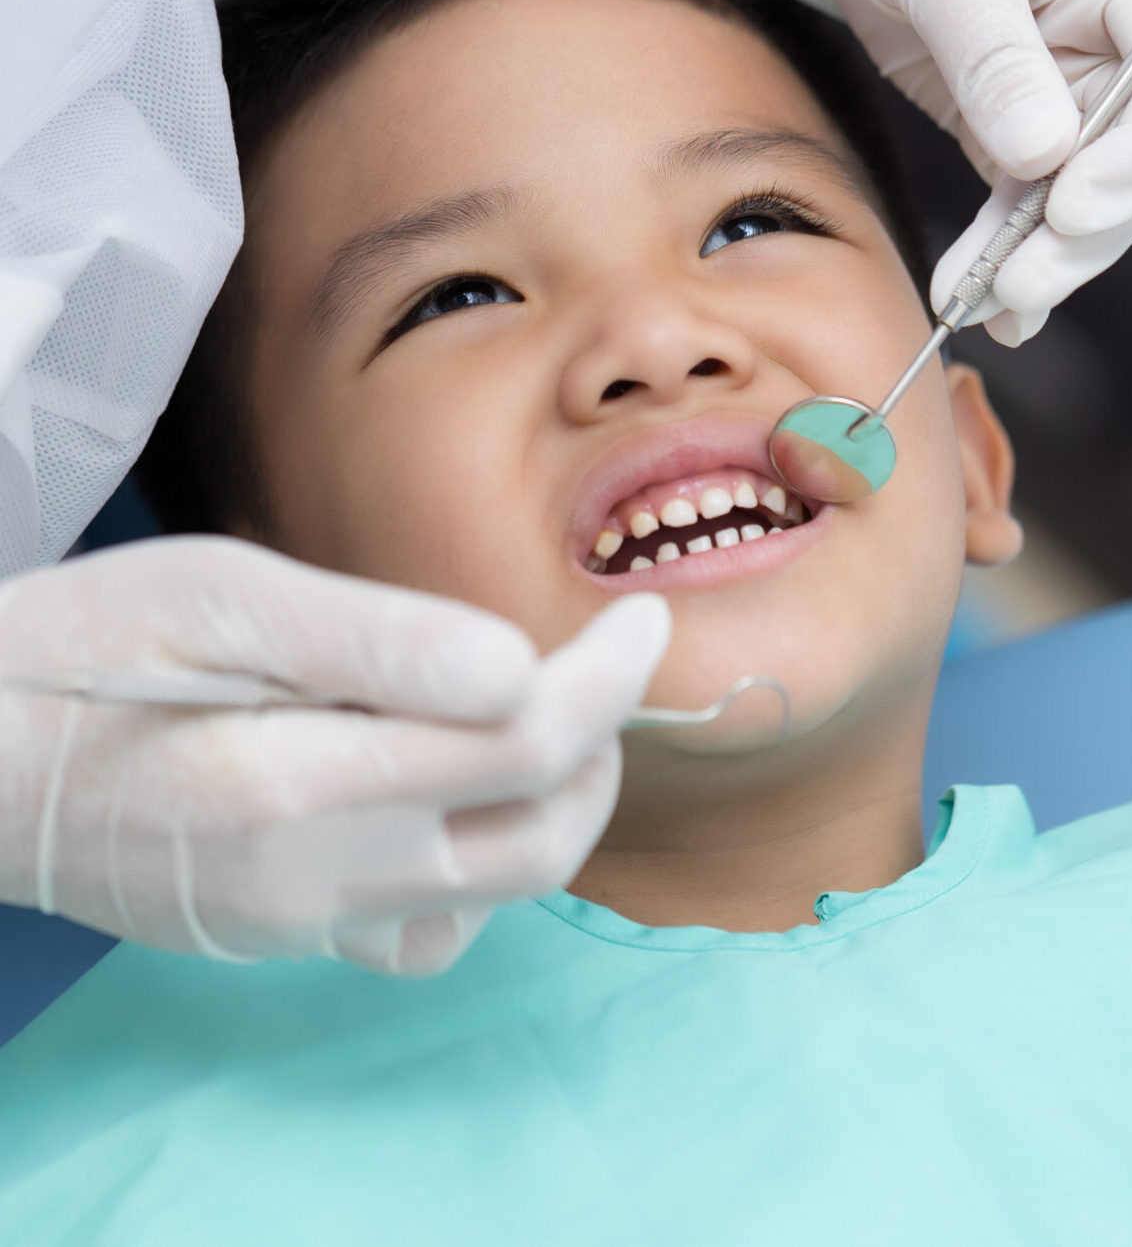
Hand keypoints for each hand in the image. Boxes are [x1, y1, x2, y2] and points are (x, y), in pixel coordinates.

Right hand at [0, 537, 669, 974]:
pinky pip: (428, 929)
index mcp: (297, 781)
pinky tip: (453, 794)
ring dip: (554, 803)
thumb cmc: (85, 647)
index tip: (645, 616)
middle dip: (602, 745)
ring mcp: (299, 922)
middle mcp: (311, 877)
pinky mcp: (284, 936)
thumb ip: (373, 635)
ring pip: (498, 893)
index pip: (522, 740)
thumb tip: (518, 664)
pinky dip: (481, 866)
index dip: (609, 674)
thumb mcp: (217, 595)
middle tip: (603, 663)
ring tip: (544, 715)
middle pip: (537, 837)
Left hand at [813, 0, 1131, 343]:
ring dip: (1040, 256)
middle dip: (1084, 230)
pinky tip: (979, 297)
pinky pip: (1025, 200)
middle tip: (1022, 283)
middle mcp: (1123, 37)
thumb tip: (1043, 157)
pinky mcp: (1014, 122)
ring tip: (986, 303)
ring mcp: (1072, 86)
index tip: (1077, 207)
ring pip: (1082, 194)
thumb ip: (995, 54)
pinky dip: (1004, 250)